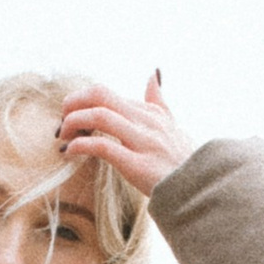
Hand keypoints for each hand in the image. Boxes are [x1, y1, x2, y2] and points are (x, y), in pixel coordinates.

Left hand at [58, 69, 193, 196]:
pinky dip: (81, 146)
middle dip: (72, 104)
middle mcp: (146, 121)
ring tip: (64, 138)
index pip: (105, 93)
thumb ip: (159, 101)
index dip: (81, 103)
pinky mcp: (138, 164)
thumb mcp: (173, 125)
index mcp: (150, 111)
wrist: (201, 190)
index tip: (71, 117)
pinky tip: (71, 153)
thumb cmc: (183, 161)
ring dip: (73, 123)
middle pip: (100, 94)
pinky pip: (103, 146)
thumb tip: (153, 74)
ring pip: (99, 116)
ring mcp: (143, 141)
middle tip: (63, 124)